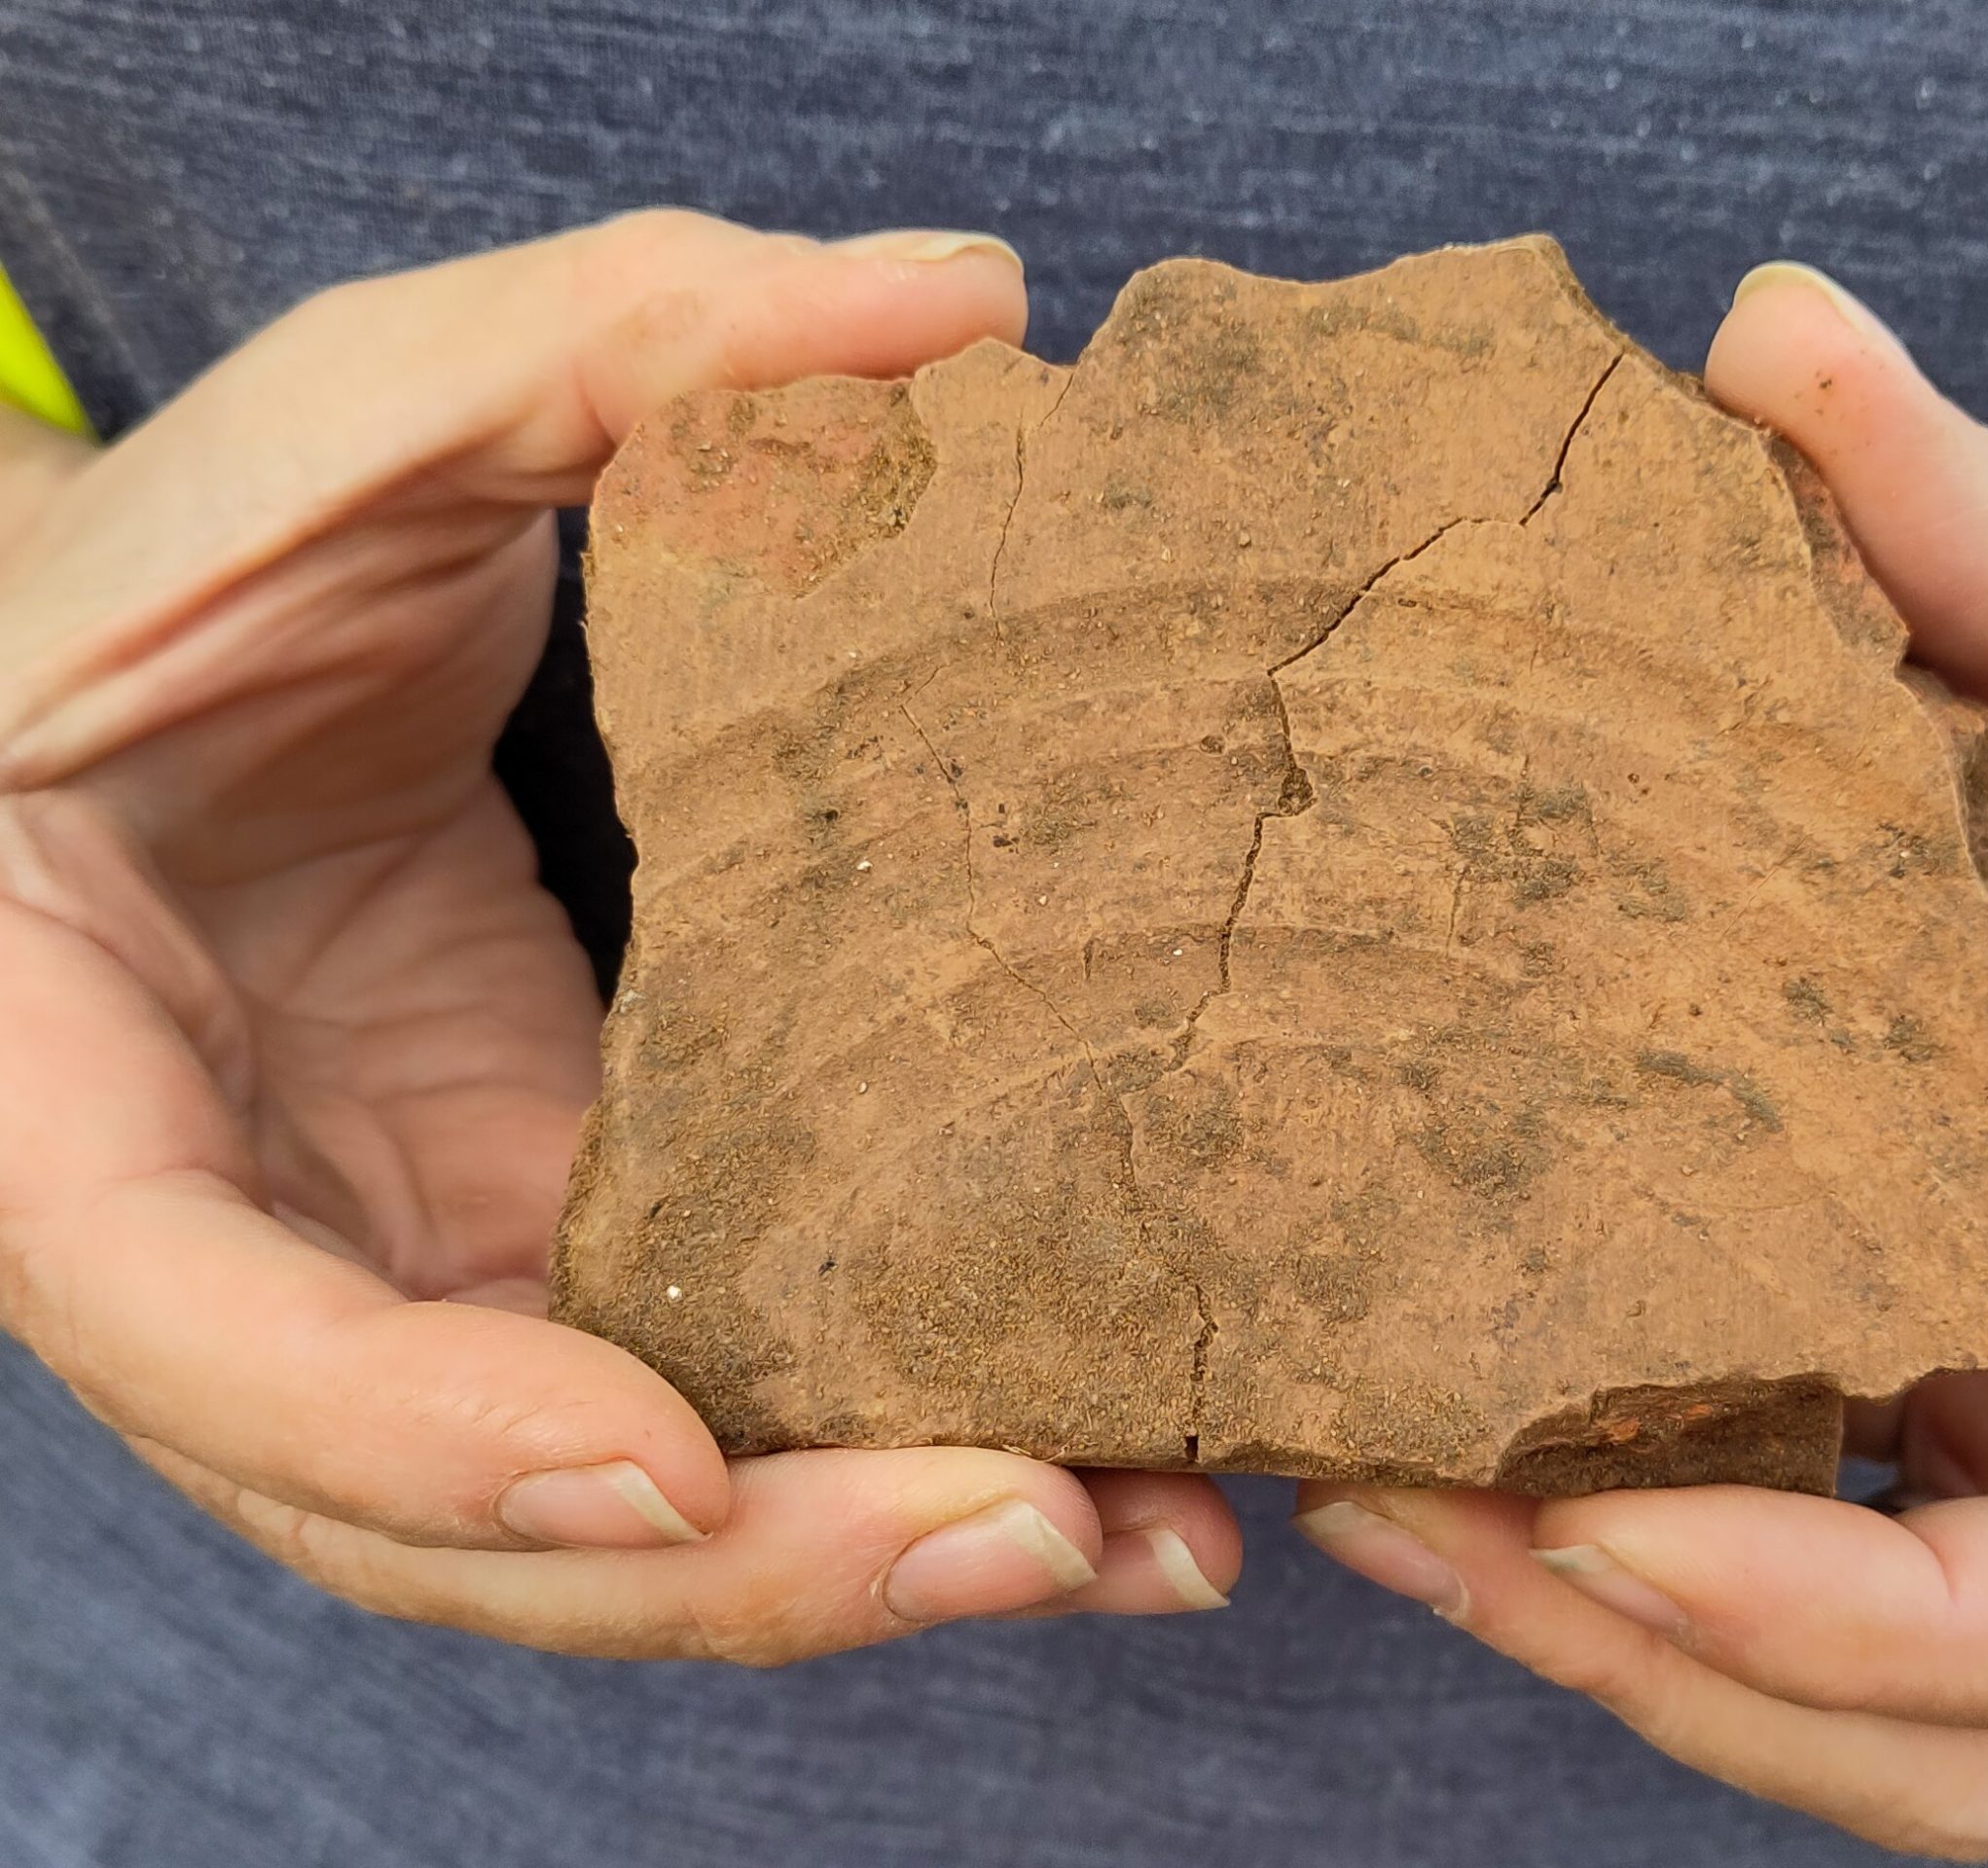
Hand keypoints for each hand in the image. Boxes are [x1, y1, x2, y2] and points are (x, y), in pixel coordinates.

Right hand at [0, 213, 1237, 1659]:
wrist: (149, 700)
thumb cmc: (193, 567)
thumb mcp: (364, 420)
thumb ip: (627, 337)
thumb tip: (969, 292)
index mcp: (70, 1096)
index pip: (202, 1330)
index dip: (417, 1432)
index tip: (669, 1461)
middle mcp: (241, 1262)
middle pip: (456, 1518)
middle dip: (742, 1565)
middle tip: (1049, 1524)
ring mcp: (397, 1293)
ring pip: (601, 1525)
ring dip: (856, 1558)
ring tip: (1153, 1533)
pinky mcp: (533, 1267)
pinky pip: (695, 1409)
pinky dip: (872, 1453)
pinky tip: (1101, 1446)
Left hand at [1293, 263, 1987, 1857]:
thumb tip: (1775, 339)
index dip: (1850, 1619)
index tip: (1589, 1533)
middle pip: (1962, 1734)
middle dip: (1673, 1672)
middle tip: (1386, 1509)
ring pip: (1887, 1696)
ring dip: (1636, 1639)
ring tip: (1375, 1481)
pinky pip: (1850, 1540)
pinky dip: (1671, 1524)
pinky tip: (1481, 1391)